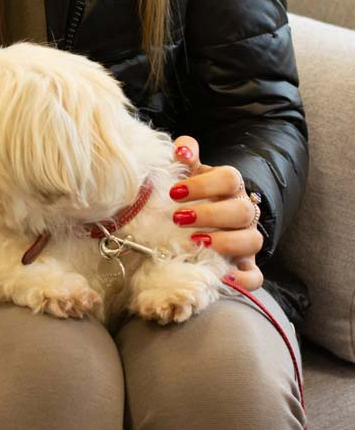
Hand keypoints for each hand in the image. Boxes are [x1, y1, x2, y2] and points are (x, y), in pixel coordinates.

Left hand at [169, 135, 263, 290]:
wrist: (201, 224)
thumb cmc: (192, 196)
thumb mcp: (187, 173)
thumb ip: (184, 156)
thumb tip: (181, 150)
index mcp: (230, 187)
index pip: (229, 178)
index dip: (203, 184)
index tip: (174, 192)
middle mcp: (244, 212)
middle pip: (242, 210)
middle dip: (210, 214)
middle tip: (178, 218)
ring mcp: (247, 240)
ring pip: (253, 240)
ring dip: (225, 243)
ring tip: (196, 243)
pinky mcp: (246, 267)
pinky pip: (255, 277)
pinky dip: (241, 280)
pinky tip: (220, 276)